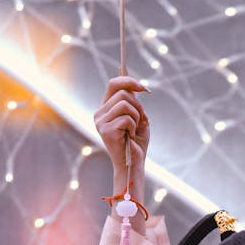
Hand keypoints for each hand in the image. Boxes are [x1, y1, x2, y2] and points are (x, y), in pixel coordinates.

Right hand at [94, 76, 150, 203]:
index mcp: (106, 108)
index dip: (129, 81)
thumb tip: (135, 86)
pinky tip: (130, 136)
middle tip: (142, 119)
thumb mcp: (137, 118)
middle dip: (138, 105)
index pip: (113, 84)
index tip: (144, 88)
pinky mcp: (106, 130)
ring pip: (125, 104)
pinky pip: (126, 118)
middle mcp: (100, 113)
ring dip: (137, 116)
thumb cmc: (136, 143)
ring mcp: (101, 122)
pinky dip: (134, 127)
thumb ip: (134, 102)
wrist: (133, 163)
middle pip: (122, 93)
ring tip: (135, 129)